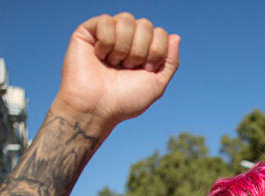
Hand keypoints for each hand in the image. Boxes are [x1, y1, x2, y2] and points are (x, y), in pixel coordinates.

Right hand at [53, 14, 178, 135]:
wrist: (98, 107)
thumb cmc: (126, 100)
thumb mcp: (157, 84)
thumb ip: (170, 61)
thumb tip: (176, 36)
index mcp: (143, 50)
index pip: (160, 33)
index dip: (156, 52)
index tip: (146, 70)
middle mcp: (127, 39)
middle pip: (145, 24)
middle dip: (140, 51)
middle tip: (127, 68)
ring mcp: (108, 33)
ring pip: (126, 19)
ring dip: (123, 48)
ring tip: (113, 64)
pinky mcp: (89, 30)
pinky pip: (106, 20)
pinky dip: (106, 43)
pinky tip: (99, 55)